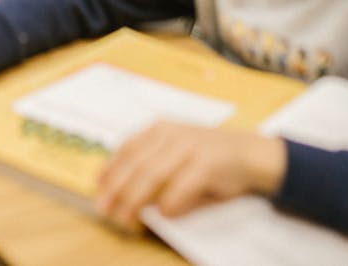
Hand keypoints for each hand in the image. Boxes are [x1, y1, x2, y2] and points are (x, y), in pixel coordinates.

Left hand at [96, 121, 286, 230]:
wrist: (250, 154)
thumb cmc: (209, 159)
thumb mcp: (176, 154)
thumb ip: (152, 166)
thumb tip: (121, 190)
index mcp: (161, 129)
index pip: (128, 147)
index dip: (111, 168)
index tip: (98, 187)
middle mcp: (172, 134)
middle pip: (136, 163)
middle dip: (117, 188)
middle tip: (105, 209)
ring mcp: (189, 146)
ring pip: (153, 174)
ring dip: (136, 199)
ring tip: (126, 218)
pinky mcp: (207, 163)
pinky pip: (181, 186)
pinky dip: (170, 202)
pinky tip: (162, 214)